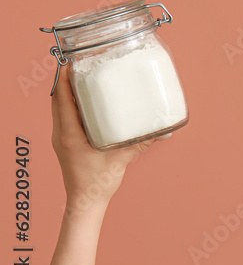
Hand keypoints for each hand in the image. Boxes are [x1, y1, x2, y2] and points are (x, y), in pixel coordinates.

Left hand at [51, 69, 164, 213]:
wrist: (85, 201)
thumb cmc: (98, 183)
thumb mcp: (121, 159)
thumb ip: (141, 143)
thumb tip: (163, 131)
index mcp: (70, 134)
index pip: (61, 100)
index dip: (63, 80)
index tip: (70, 62)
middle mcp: (62, 133)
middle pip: (57, 99)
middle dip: (65, 80)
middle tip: (79, 63)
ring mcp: (62, 137)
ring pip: (59, 107)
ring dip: (66, 91)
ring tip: (81, 76)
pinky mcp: (66, 141)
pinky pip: (64, 115)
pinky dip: (71, 103)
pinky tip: (85, 100)